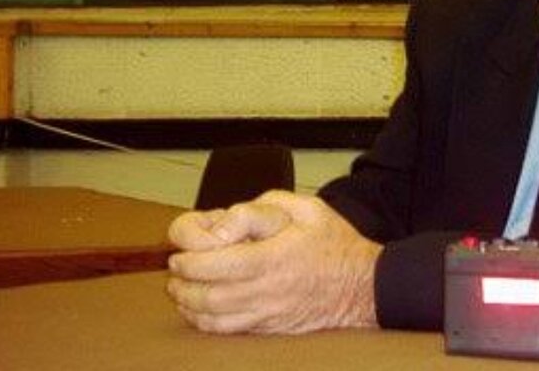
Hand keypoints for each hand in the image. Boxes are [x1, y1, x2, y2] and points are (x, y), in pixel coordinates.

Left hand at [166, 190, 381, 333]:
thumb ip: (260, 209)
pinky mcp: (270, 328)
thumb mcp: (304, 208)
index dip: (190, 258)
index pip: (217, 263)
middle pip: (208, 294)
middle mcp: (267, 290)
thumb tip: (222, 224)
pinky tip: (197, 310)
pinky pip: (227, 330)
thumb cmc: (333, 242)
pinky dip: (204, 322)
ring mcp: (268, 314)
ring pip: (213, 316)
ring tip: (179, 289)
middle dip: (183, 281)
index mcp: (273, 258)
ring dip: (188, 303)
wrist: (364, 285)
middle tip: (175, 268)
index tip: (181, 250)